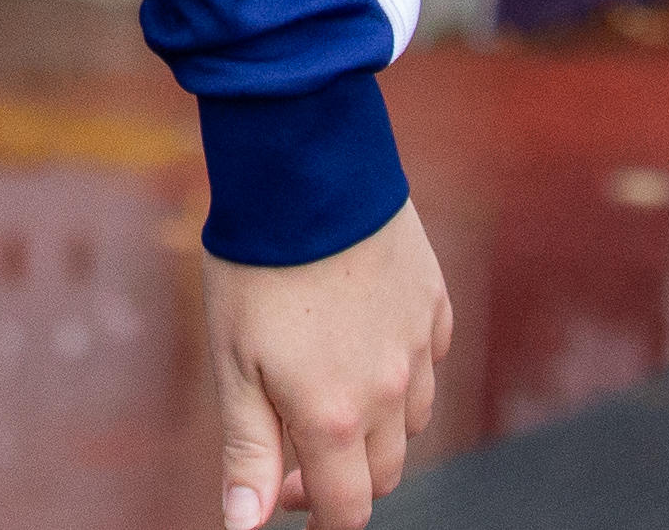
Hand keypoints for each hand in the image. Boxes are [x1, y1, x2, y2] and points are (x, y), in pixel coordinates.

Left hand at [209, 198, 450, 526]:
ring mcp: (420, 347)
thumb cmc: (257, 267)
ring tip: (325, 389)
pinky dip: (402, 371)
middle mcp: (388, 392)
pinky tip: (363, 341)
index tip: (291, 505)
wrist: (306, 173)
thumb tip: (245, 524)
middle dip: (345, 477)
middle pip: (384, 472)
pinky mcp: (435, 304)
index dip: (319, 519)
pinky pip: (430, 361)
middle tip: (295, 452)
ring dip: (375, 427)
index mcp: (334, 416)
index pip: (347, 508)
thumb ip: (248, 451)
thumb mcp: (233, 364)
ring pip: (411, 420)